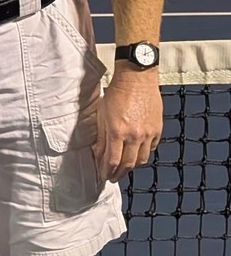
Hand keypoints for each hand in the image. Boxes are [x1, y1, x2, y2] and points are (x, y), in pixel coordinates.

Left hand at [94, 66, 162, 181]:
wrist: (137, 79)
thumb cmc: (117, 93)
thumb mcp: (102, 114)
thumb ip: (101, 137)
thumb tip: (98, 154)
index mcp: (118, 131)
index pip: (112, 160)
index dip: (107, 171)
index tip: (103, 176)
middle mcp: (135, 135)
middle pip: (128, 164)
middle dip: (119, 173)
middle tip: (112, 177)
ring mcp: (148, 133)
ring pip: (141, 159)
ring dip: (132, 166)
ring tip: (124, 168)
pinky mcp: (158, 129)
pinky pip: (151, 148)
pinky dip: (143, 154)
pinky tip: (136, 153)